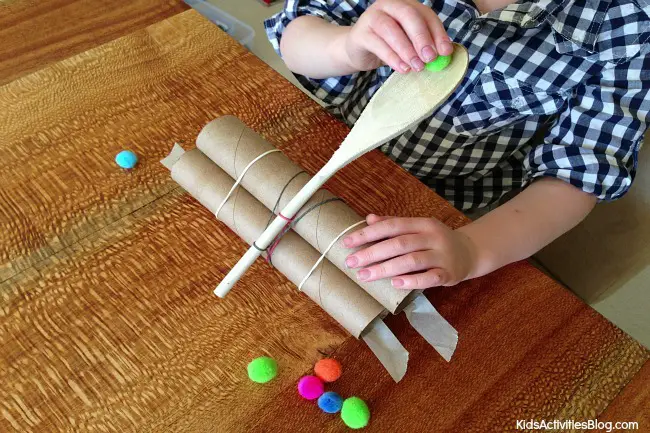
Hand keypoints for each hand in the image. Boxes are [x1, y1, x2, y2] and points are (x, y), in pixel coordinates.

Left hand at [342, 214, 477, 289]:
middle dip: (372, 253)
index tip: (347, 242)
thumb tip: (368, 219)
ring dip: (385, 268)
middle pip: (399, 243)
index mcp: (422, 223)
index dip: (368, 233)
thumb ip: (394, 223)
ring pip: (411, 260)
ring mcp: (442, 255)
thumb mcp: (418, 228)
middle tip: (351, 262)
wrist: (471, 252)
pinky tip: (395, 284)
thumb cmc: (437, 241)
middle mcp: (433, 237)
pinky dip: (412, 281)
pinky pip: (429, 277)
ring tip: (365, 275)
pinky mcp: (449, 274)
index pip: (392, 226)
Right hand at [345, 0, 452, 72]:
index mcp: (405, 4)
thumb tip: (443, 55)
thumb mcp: (408, 44)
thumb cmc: (387, 46)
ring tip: (417, 67)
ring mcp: (372, 16)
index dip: (437, 32)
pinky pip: (377, 44)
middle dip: (422, 37)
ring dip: (406, 49)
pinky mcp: (360, 33)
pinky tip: (402, 69)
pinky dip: (392, 57)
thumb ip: (423, 46)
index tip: (445, 52)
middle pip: (408, 15)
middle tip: (430, 58)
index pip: (425, 14)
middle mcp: (388, 5)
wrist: (357, 51)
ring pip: (391, 29)